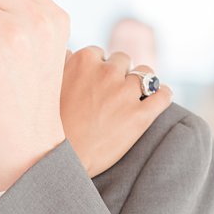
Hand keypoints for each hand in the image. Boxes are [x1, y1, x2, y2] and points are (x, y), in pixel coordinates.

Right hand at [61, 47, 172, 177]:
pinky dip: (163, 95)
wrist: (60, 160)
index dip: (98, 68)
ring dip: (142, 82)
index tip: (96, 81)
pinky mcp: (140, 116)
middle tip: (112, 92)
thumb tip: (71, 52)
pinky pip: (163, 95)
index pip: (99, 53)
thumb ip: (64, 64)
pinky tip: (159, 99)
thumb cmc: (50, 125)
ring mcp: (125, 93)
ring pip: (146, 74)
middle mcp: (106, 72)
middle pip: (123, 60)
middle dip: (119, 74)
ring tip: (136, 95)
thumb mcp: (50, 86)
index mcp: (83, 60)